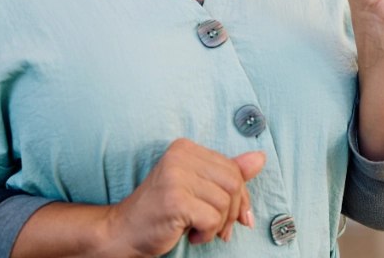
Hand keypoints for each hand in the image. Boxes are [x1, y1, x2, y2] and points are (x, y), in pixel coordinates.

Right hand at [101, 139, 264, 256]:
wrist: (123, 231)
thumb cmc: (163, 211)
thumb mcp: (197, 188)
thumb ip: (227, 173)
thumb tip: (260, 158)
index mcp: (185, 148)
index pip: (232, 168)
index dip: (240, 197)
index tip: (236, 217)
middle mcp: (180, 156)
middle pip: (234, 184)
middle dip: (232, 212)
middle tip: (218, 229)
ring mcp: (176, 177)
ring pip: (225, 203)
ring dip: (218, 226)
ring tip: (199, 230)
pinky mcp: (175, 200)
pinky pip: (213, 219)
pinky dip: (208, 234)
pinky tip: (191, 235)